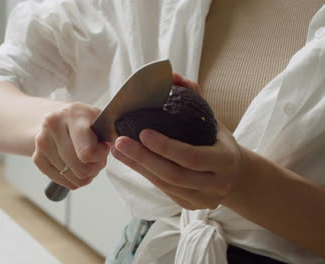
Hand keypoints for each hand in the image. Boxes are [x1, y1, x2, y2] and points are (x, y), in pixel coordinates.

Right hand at [33, 102, 110, 189]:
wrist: (56, 118)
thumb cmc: (83, 121)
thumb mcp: (100, 118)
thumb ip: (111, 132)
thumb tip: (119, 147)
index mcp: (73, 114)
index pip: (86, 152)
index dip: (100, 156)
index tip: (104, 148)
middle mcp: (53, 126)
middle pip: (81, 169)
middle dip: (94, 168)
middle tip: (97, 159)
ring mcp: (42, 142)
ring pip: (72, 178)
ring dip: (85, 175)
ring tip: (86, 161)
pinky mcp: (37, 158)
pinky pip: (63, 182)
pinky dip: (73, 179)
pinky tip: (75, 166)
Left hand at [110, 74, 247, 209]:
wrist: (235, 177)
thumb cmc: (218, 142)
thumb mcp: (212, 119)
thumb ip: (193, 96)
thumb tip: (171, 75)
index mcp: (225, 161)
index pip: (191, 157)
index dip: (165, 147)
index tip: (142, 132)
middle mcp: (215, 184)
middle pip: (173, 174)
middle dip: (143, 158)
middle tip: (120, 141)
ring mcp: (201, 198)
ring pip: (164, 185)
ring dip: (137, 166)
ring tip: (117, 149)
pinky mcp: (188, 205)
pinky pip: (162, 189)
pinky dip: (143, 173)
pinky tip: (128, 160)